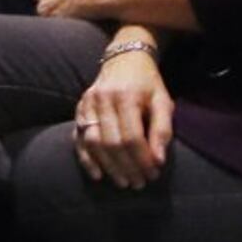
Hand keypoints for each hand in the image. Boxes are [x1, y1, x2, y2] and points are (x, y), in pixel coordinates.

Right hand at [70, 48, 173, 190]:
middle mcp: (103, 99)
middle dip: (127, 167)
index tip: (153, 174)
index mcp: (126, 96)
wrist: (124, 57)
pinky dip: (86, 158)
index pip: (132, 136)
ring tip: (123, 182)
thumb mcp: (163, 101)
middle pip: (112, 142)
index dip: (142, 159)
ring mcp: (88, 103)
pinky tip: (98, 174)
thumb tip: (158, 161)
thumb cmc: (147, 83)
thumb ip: (162, 130)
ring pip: (93, 142)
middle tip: (139, 184)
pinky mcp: (79, 108)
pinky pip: (79, 137)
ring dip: (108, 167)